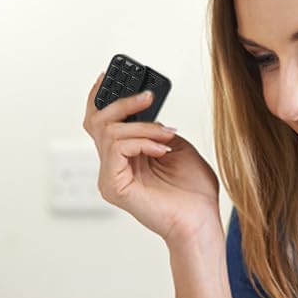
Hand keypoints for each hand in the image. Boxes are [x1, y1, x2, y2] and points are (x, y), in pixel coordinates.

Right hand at [82, 73, 219, 242]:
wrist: (200, 222)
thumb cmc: (193, 192)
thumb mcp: (177, 146)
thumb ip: (156, 129)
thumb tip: (146, 111)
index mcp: (126, 157)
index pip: (101, 122)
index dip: (101, 97)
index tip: (109, 75)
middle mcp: (113, 166)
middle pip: (98, 121)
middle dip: (123, 103)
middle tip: (148, 97)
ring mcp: (110, 176)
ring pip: (110, 131)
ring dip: (143, 128)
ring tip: (166, 137)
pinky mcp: (112, 185)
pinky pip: (116, 147)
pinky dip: (141, 141)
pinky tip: (161, 150)